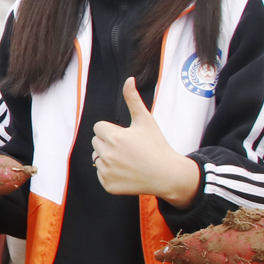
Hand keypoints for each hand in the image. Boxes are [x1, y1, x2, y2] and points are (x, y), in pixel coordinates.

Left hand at [92, 78, 200, 206]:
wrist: (167, 175)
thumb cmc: (157, 146)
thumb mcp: (145, 120)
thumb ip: (133, 99)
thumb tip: (129, 79)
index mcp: (114, 137)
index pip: (99, 128)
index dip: (112, 130)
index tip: (126, 136)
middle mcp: (107, 154)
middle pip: (96, 142)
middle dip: (109, 143)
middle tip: (129, 149)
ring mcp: (106, 171)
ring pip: (97, 158)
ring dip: (108, 157)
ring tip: (128, 160)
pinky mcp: (107, 185)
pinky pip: (100, 174)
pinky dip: (110, 173)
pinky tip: (127, 172)